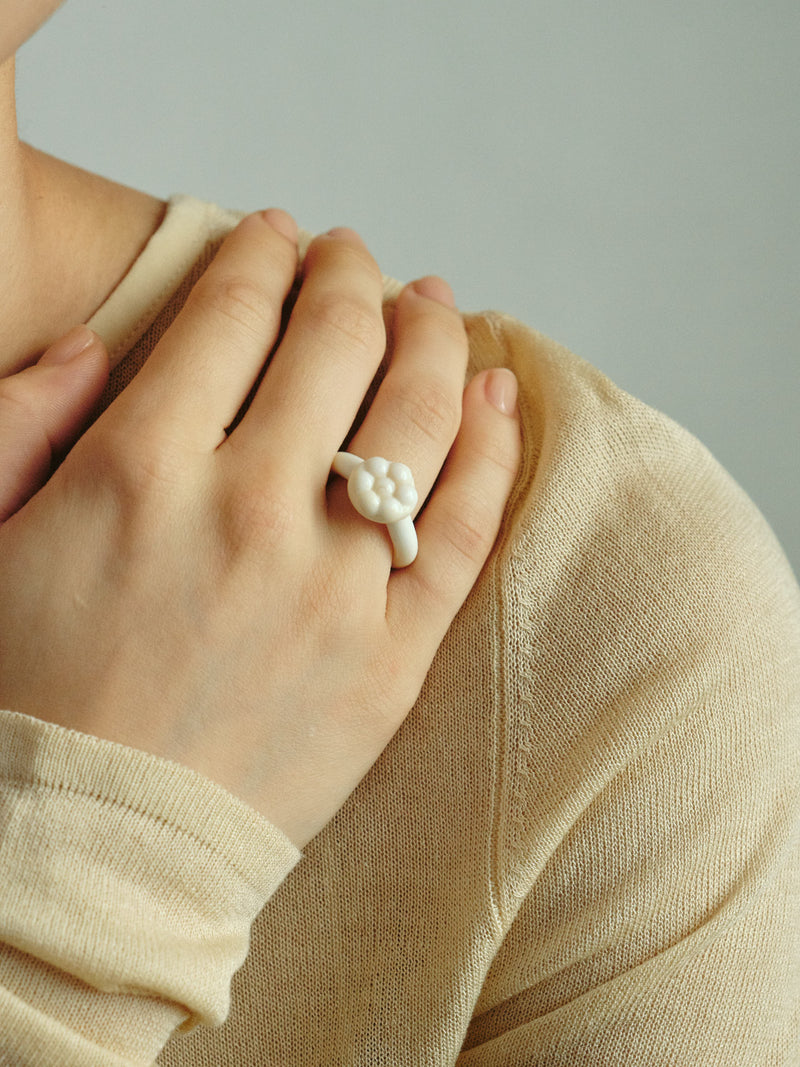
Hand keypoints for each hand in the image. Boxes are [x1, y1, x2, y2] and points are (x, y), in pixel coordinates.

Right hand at [0, 211, 520, 847]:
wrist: (91, 854)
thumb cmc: (26, 697)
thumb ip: (24, 422)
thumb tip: (101, 347)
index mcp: (138, 471)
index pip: (231, 312)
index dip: (261, 253)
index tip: (277, 234)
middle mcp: (246, 514)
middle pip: (336, 341)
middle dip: (351, 274)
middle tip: (356, 257)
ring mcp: (332, 589)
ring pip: (420, 414)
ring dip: (435, 335)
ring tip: (434, 304)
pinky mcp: (392, 661)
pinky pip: (465, 529)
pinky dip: (493, 448)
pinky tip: (498, 394)